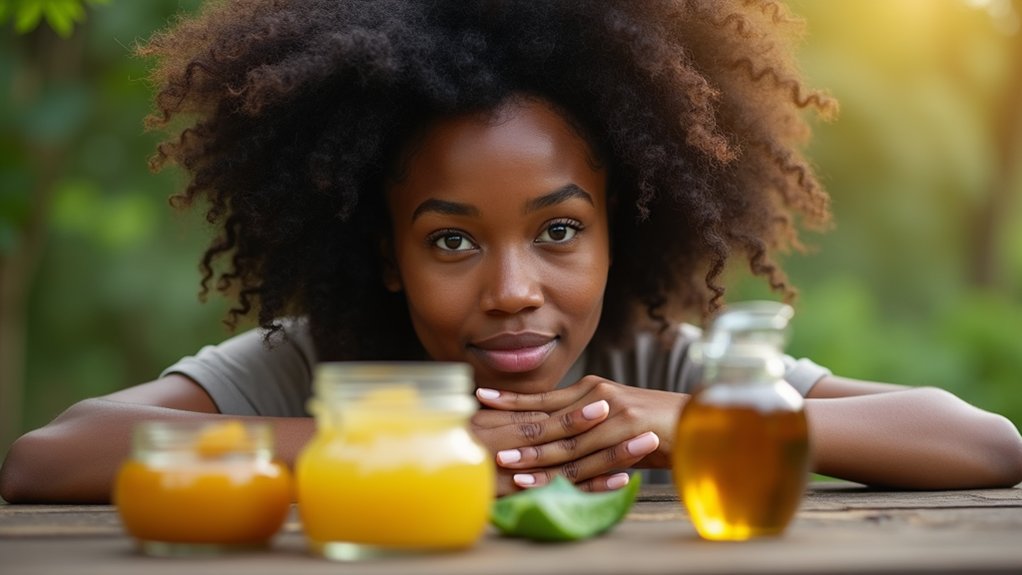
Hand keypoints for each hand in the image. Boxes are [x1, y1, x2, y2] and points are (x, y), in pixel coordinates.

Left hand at [472, 375, 686, 492]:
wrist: (700, 421)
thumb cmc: (654, 424)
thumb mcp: (616, 416)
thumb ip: (587, 421)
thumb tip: (555, 432)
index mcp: (593, 389)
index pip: (545, 397)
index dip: (512, 400)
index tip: (481, 397)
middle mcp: (599, 396)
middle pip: (549, 418)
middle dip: (516, 431)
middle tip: (486, 440)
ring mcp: (615, 414)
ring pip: (568, 441)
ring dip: (537, 455)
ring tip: (509, 464)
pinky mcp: (631, 433)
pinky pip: (594, 459)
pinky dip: (569, 473)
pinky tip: (550, 481)